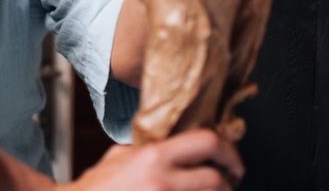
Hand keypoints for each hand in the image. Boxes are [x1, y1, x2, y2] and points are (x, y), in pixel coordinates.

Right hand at [68, 130, 242, 190]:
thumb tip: (175, 142)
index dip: (228, 150)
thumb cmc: (97, 187)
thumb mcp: (120, 156)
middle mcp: (163, 182)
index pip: (208, 142)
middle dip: (227, 181)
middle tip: (228, 181)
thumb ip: (149, 148)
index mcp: (154, 156)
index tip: (231, 158)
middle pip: (217, 180)